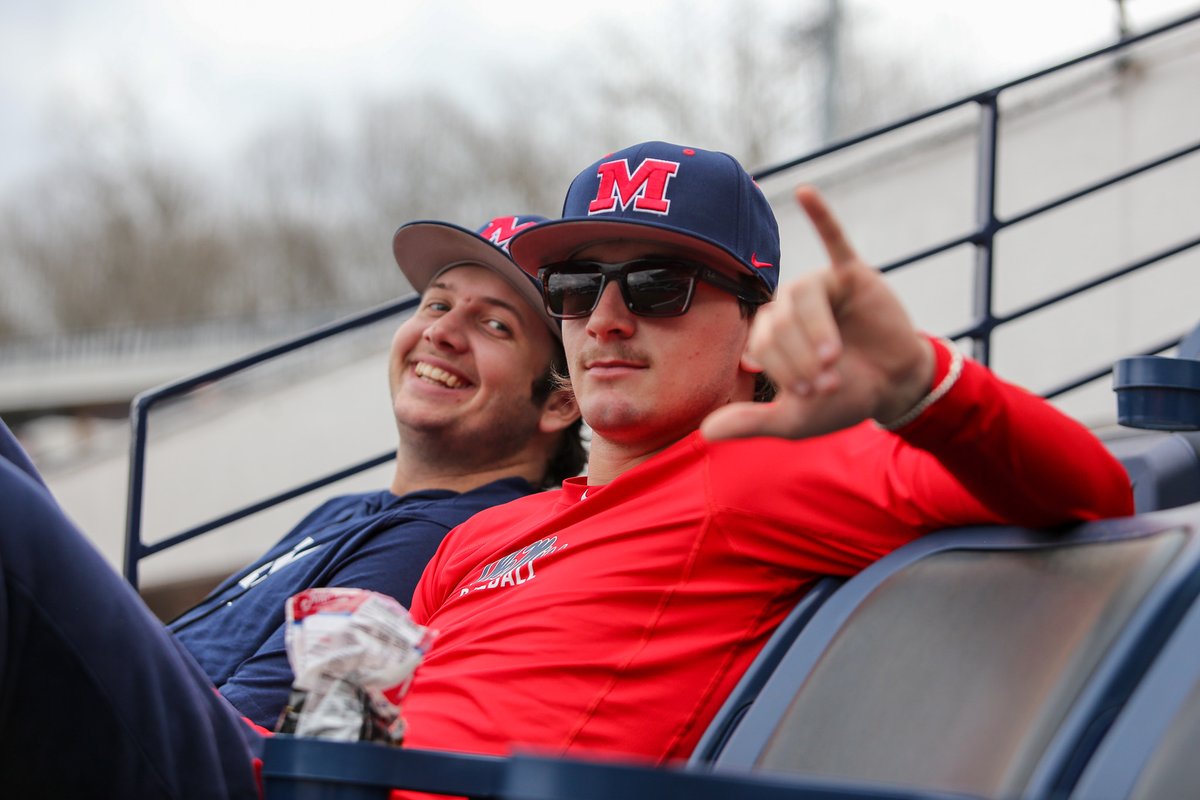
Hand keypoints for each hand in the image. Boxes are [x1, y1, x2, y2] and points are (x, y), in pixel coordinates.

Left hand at [701, 186, 934, 440]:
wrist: (896, 387)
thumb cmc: (843, 400)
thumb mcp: (795, 420)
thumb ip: (751, 422)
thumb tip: (704, 433)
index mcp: (770, 334)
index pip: (763, 343)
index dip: (785, 371)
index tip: (813, 398)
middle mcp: (788, 305)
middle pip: (780, 320)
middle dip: (802, 359)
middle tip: (829, 384)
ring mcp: (820, 287)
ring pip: (804, 297)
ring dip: (817, 331)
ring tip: (834, 359)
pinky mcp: (852, 275)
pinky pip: (834, 240)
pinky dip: (821, 217)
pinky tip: (805, 192)